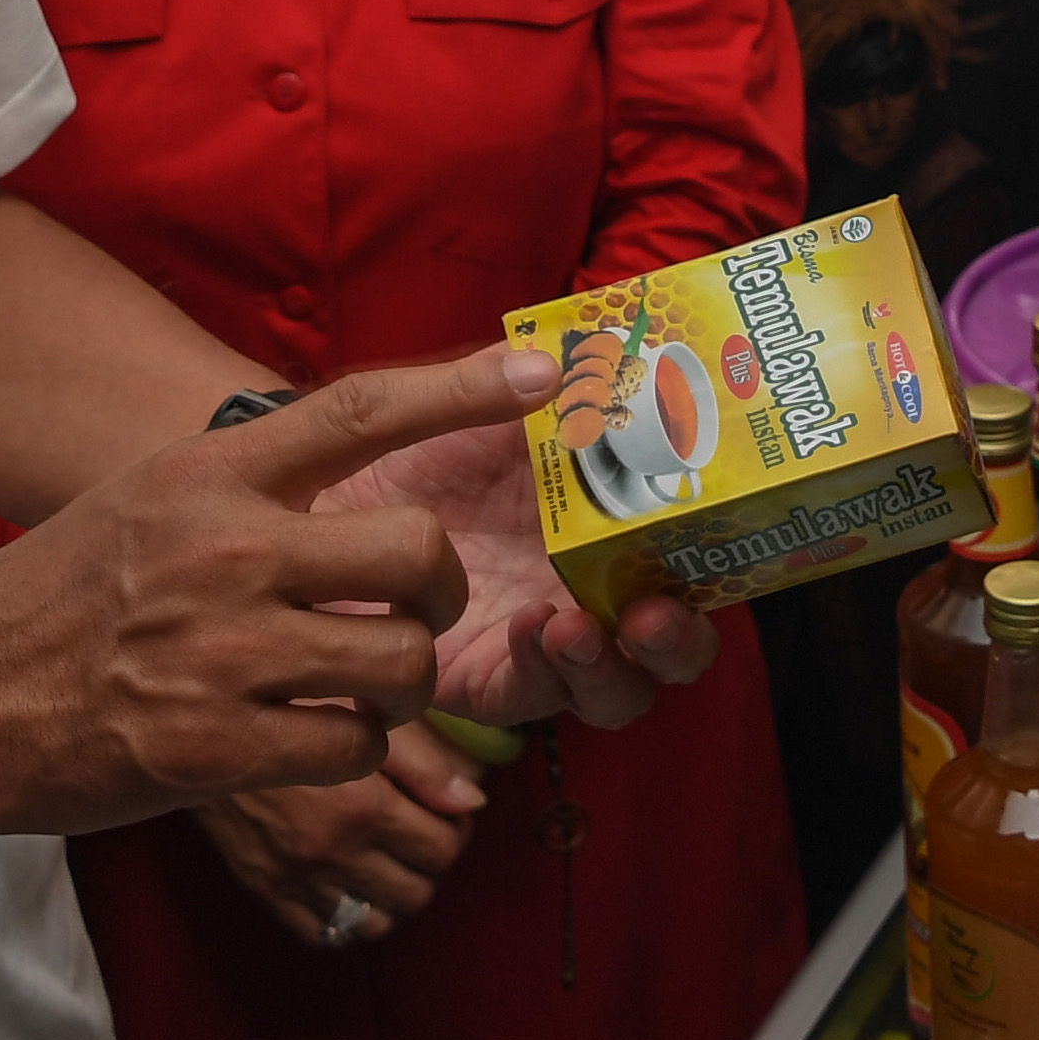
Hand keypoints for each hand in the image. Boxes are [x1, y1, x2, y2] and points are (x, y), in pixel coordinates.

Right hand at [0, 356, 487, 834]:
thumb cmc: (53, 603)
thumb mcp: (141, 505)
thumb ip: (240, 489)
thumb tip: (343, 474)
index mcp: (207, 478)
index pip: (357, 410)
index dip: (460, 388)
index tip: (540, 369)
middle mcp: (222, 552)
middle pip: (415, 552)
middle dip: (440, 592)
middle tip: (416, 613)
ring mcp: (220, 653)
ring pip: (399, 661)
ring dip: (401, 686)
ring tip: (356, 691)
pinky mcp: (215, 748)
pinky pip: (352, 746)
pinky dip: (351, 752)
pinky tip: (306, 743)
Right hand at [192, 720, 491, 948]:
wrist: (197, 725)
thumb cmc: (283, 703)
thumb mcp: (357, 712)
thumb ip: (422, 759)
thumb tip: (473, 799)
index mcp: (362, 803)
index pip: (445, 846)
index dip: (455, 828)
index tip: (444, 810)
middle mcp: (333, 852)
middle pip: (419, 890)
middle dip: (429, 863)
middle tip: (420, 833)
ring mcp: (299, 880)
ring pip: (380, 922)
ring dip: (394, 894)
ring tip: (388, 859)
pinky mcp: (269, 893)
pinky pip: (330, 934)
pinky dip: (349, 916)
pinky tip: (349, 881)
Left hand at [320, 351, 719, 728]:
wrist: (320, 504)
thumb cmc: (409, 449)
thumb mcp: (466, 402)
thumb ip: (518, 376)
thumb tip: (578, 345)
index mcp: (605, 524)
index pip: (687, 558)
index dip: (718, 560)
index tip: (711, 541)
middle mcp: (588, 587)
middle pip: (671, 640)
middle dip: (682, 640)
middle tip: (659, 615)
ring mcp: (544, 637)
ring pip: (618, 688)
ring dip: (617, 667)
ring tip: (579, 629)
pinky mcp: (490, 679)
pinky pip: (536, 694)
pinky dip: (546, 671)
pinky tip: (531, 629)